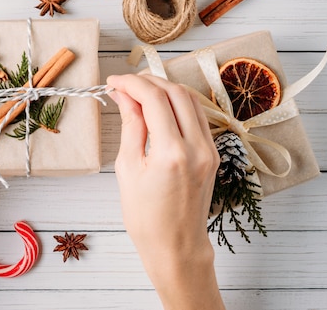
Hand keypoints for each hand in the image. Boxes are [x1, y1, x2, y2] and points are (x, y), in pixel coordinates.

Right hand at [107, 74, 223, 309]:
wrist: (175, 245)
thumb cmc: (146, 216)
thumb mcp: (128, 168)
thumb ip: (131, 126)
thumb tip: (125, 97)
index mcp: (171, 153)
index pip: (153, 99)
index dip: (131, 83)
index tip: (113, 82)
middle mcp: (197, 147)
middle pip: (175, 92)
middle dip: (148, 81)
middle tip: (124, 85)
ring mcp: (209, 149)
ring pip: (190, 100)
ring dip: (164, 89)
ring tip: (139, 93)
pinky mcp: (213, 153)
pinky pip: (197, 116)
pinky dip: (177, 104)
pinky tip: (158, 108)